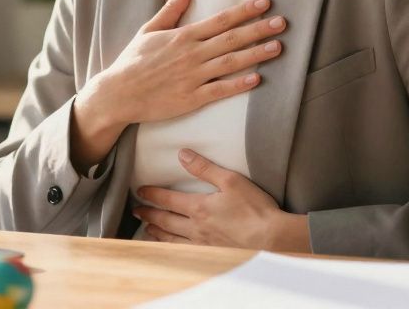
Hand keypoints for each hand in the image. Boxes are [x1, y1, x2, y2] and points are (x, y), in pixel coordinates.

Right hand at [79, 0, 287, 129]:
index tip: (265, 3)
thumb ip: (171, 8)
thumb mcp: (149, 29)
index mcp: (183, 36)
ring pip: (231, 63)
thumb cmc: (133, 60)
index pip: (220, 20)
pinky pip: (220, 90)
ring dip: (256, 54)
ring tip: (278, 47)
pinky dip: (239, 84)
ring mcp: (193, 77)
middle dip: (259, 29)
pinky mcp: (191, 98)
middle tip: (282, 22)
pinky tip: (257, 78)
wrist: (118, 92)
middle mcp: (192, 54)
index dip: (245, 11)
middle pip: (231, 39)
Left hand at [132, 149, 311, 252]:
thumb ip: (204, 168)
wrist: (271, 237)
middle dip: (149, 214)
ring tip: (147, 229)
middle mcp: (196, 227)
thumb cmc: (254, 208)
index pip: (168, 199)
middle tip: (137, 211)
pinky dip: (171, 249)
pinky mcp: (212, 254)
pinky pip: (184, 252)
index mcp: (199, 207)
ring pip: (172, 239)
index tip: (140, 191)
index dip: (152, 194)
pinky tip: (170, 248)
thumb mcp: (230, 180)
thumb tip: (182, 154)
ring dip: (157, 233)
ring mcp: (203, 243)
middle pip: (166, 220)